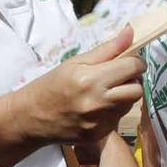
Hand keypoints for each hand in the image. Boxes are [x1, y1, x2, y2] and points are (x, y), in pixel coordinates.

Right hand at [16, 29, 144, 148]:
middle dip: (133, 81)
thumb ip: (107, 49)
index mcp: (91, 79)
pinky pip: (118, 119)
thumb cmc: (51, 85)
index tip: (128, 62)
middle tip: (118, 77)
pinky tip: (95, 108)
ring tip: (103, 92)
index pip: (133, 68)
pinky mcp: (99, 135)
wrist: (29, 118)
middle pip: (137, 90)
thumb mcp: (75, 62)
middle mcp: (98, 103)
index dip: (135, 62)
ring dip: (123, 96)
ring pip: (130, 105)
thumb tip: (131, 31)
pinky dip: (112, 111)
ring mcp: (99, 122)